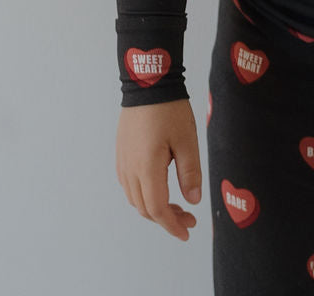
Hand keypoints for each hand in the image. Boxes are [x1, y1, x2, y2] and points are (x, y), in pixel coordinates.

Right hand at [116, 98, 201, 239]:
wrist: (148, 82)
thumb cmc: (169, 110)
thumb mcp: (187, 140)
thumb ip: (190, 173)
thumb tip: (192, 201)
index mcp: (147, 168)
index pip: (157, 209)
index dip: (172, 225)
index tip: (187, 232)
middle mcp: (130, 169)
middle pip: (145, 208)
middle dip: (167, 219)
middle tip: (189, 217)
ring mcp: (123, 162)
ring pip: (135, 199)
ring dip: (155, 208)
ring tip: (177, 205)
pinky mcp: (121, 154)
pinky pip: (129, 185)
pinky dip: (144, 195)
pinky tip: (159, 188)